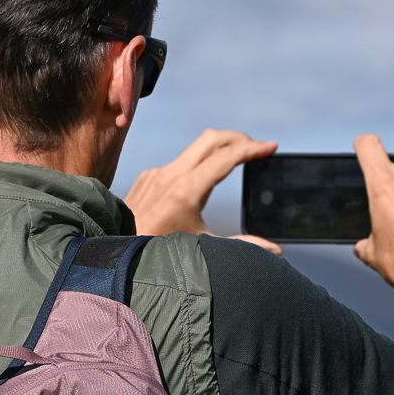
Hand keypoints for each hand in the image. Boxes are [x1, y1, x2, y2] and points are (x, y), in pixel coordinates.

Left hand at [126, 129, 281, 253]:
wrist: (118, 255)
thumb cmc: (158, 255)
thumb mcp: (204, 250)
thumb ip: (242, 247)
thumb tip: (275, 252)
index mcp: (187, 190)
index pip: (227, 157)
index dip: (253, 149)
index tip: (271, 147)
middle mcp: (170, 175)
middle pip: (212, 139)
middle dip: (238, 138)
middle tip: (256, 147)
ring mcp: (156, 174)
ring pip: (194, 148)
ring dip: (218, 148)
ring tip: (236, 157)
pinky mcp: (147, 177)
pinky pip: (177, 162)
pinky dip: (196, 163)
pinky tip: (203, 178)